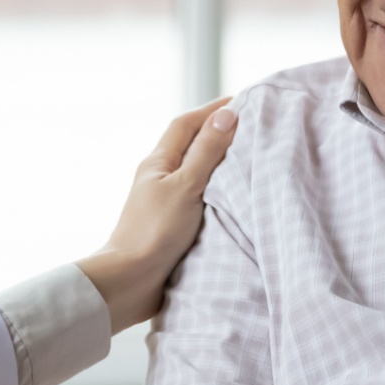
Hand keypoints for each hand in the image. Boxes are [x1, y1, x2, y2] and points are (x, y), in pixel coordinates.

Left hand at [78, 98, 238, 332]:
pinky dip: (219, 192)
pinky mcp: (174, 225)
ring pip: (197, 172)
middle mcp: (160, 178)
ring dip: (221, 163)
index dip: (214, 110)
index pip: (187, 123)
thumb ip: (207, 152)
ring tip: (251, 159)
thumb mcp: (186, 186)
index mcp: (158, 162)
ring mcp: (166, 202)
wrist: (131, 283)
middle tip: (253, 127)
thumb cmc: (155, 232)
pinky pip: (201, 198)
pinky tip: (237, 198)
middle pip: (191, 145)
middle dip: (219, 132)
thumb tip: (227, 114)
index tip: (244, 101)